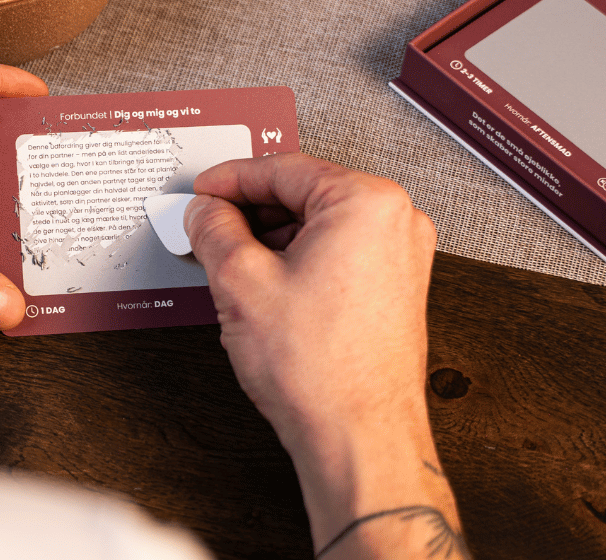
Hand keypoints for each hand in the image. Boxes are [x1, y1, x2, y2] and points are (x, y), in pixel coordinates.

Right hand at [184, 154, 464, 557]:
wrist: (359, 438)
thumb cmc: (321, 371)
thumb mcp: (241, 282)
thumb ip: (215, 231)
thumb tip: (206, 213)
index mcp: (367, 203)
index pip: (284, 168)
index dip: (231, 179)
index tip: (203, 191)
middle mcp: (396, 223)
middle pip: (305, 194)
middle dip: (251, 212)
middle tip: (208, 226)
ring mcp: (402, 258)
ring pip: (320, 227)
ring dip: (272, 240)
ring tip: (230, 262)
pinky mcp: (395, 290)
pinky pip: (338, 255)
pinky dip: (298, 262)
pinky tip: (264, 285)